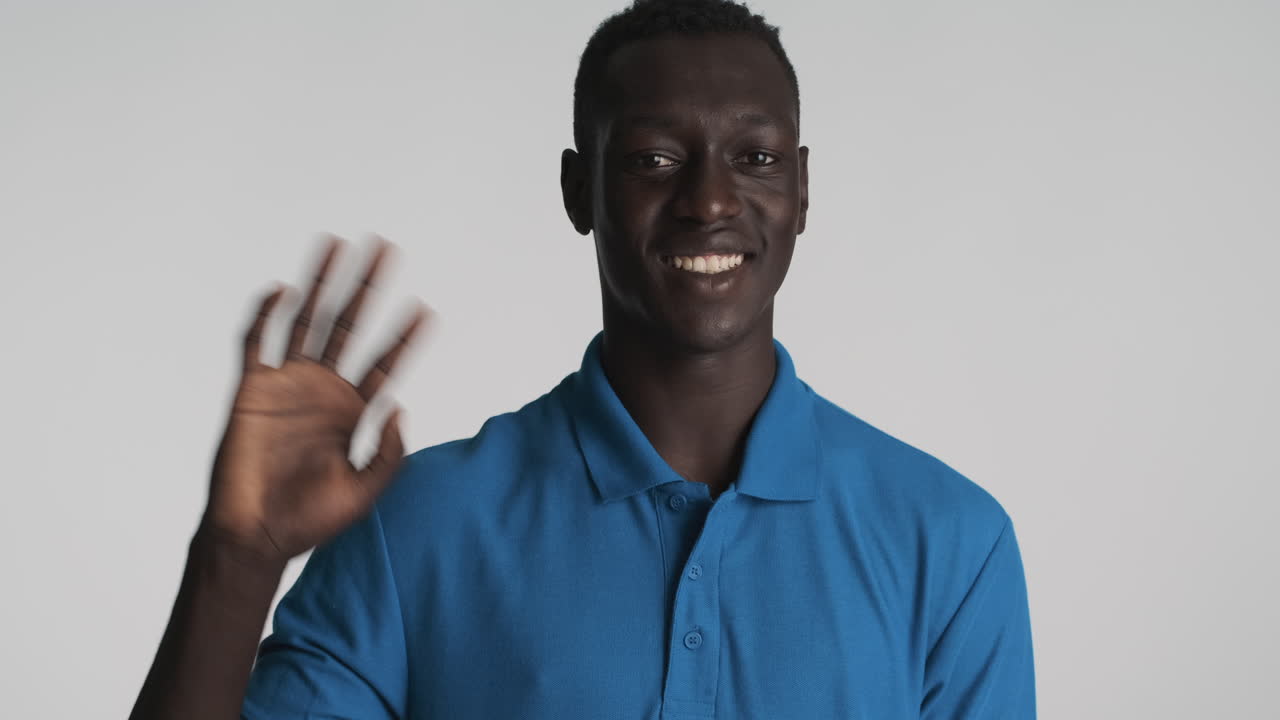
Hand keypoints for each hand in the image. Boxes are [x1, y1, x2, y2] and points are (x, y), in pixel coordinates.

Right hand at [201, 235, 427, 565]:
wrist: (255, 536)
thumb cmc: (308, 521)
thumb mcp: (366, 491)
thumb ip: (390, 454)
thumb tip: (403, 408)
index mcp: (352, 411)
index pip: (385, 362)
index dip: (406, 337)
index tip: (426, 309)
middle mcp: (322, 390)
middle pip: (349, 325)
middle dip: (367, 287)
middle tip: (385, 248)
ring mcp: (287, 386)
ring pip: (307, 320)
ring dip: (322, 282)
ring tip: (338, 245)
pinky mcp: (252, 390)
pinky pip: (258, 343)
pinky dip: (267, 315)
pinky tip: (284, 291)